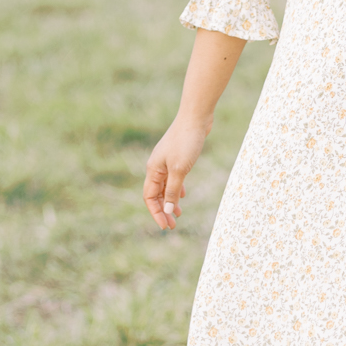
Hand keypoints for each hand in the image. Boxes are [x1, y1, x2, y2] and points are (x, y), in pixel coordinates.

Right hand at [143, 113, 209, 229]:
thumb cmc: (186, 142)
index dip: (156, 213)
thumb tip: (166, 210)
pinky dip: (176, 189)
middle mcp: (156, 166)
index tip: (166, 226)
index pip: (149, 197)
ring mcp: (166, 161)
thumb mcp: (179, 170)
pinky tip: (183, 196)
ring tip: (178, 214)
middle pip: (156, 194)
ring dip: (170, 201)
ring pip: (165, 187)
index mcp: (153, 170)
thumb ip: (172, 191)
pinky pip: (173, 178)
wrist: (196, 118)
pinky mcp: (177, 157)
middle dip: (162, 210)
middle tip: (172, 225)